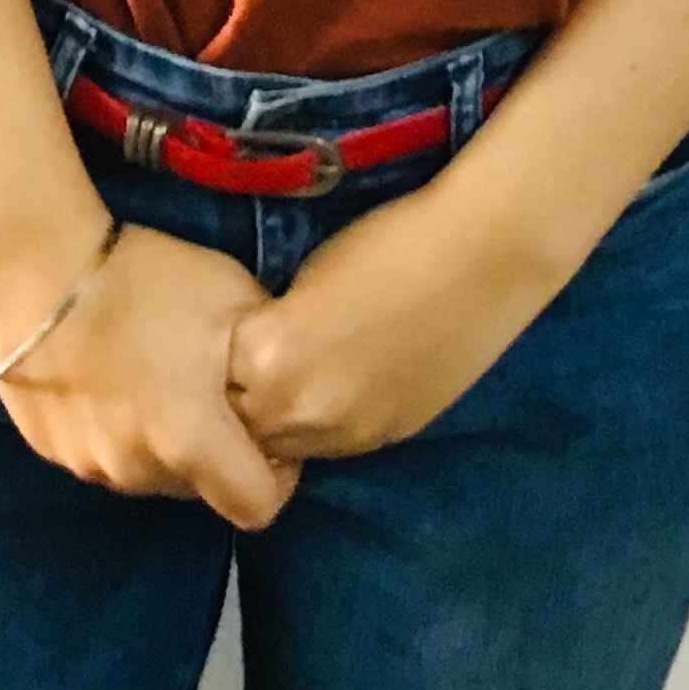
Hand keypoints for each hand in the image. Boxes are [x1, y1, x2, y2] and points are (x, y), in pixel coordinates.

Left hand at [224, 178, 553, 460]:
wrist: (478, 258)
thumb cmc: (387, 243)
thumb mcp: (304, 279)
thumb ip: (270, 331)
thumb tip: (255, 356)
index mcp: (268, 359)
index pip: (209, 384)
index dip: (216, 362)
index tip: (231, 337)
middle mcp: (299, 411)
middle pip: (243, 428)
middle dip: (243, 400)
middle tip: (261, 361)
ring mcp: (347, 433)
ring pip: (288, 446)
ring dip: (284, 419)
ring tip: (304, 371)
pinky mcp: (386, 438)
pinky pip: (334, 444)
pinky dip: (327, 420)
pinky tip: (344, 379)